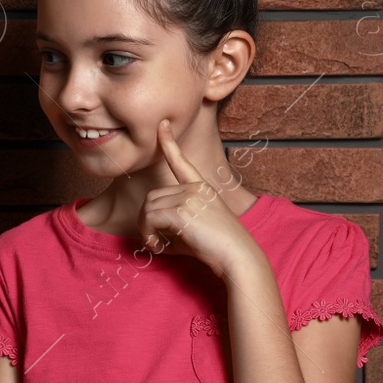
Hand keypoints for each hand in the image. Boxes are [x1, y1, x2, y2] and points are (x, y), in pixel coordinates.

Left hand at [139, 119, 253, 277]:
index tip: (162, 125)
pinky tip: (157, 246)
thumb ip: (172, 229)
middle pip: (152, 197)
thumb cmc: (217, 250)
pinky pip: (150, 217)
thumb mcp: (193, 233)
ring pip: (148, 207)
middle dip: (146, 220)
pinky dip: (147, 233)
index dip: (169, 143)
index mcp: (202, 189)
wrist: (238, 257)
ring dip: (145, 228)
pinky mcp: (183, 210)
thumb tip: (151, 238)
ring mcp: (190, 196)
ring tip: (156, 245)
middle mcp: (196, 188)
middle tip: (153, 241)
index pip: (182, 163)